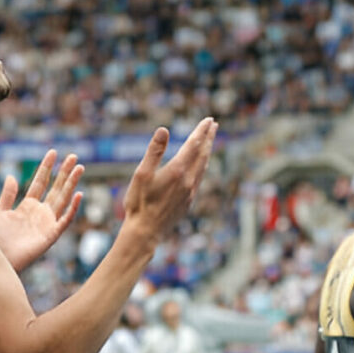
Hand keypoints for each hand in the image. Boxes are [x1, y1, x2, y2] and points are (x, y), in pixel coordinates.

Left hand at [0, 150, 82, 271]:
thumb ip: (7, 195)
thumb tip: (11, 176)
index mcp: (27, 206)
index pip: (40, 182)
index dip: (46, 168)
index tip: (53, 152)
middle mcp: (40, 213)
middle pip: (56, 188)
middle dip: (64, 172)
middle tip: (74, 156)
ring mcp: (47, 223)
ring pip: (63, 199)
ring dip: (71, 184)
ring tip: (80, 167)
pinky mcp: (51, 236)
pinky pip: (65, 220)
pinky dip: (72, 208)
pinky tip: (78, 195)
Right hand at [123, 118, 216, 241]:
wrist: (145, 232)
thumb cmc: (139, 203)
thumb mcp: (142, 174)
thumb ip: (154, 151)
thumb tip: (163, 129)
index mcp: (178, 171)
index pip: (194, 145)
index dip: (201, 131)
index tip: (208, 120)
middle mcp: (188, 180)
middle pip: (203, 154)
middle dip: (209, 138)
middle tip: (214, 125)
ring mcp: (190, 192)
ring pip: (203, 167)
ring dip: (207, 152)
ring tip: (209, 142)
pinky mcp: (188, 201)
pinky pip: (200, 178)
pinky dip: (202, 166)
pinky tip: (200, 166)